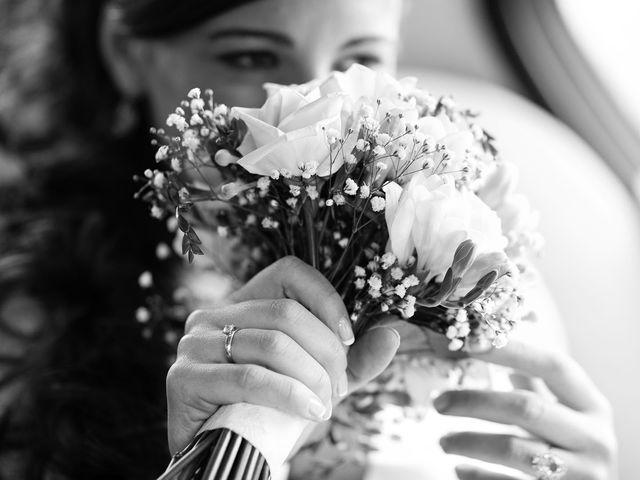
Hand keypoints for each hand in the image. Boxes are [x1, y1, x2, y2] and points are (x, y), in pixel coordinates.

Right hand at [166, 256, 400, 453]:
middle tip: (336, 389)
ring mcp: (194, 343)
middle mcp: (213, 315)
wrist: (226, 458)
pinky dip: (289, 395)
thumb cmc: (270, 413)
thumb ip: (354, 361)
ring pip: (272, 343)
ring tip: (322, 406)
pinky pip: (249, 377)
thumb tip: (392, 333)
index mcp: (244, 303)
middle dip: (326, 354)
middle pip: (287, 313)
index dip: (327, 300)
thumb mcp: (318, 382)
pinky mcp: (183, 377)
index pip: (290, 271)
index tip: (348, 340)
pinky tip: (309, 413)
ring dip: (311, 378)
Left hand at [434, 340, 617, 479]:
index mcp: (592, 407)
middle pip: (526, 408)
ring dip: (469, 442)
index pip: (553, 366)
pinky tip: (459, 469)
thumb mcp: (568, 416)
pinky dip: (478, 476)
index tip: (469, 342)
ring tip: (443, 441)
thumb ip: (537, 386)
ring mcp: (582, 474)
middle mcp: (593, 439)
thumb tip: (489, 345)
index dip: (511, 351)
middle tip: (439, 401)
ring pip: (513, 450)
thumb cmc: (575, 451)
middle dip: (475, 401)